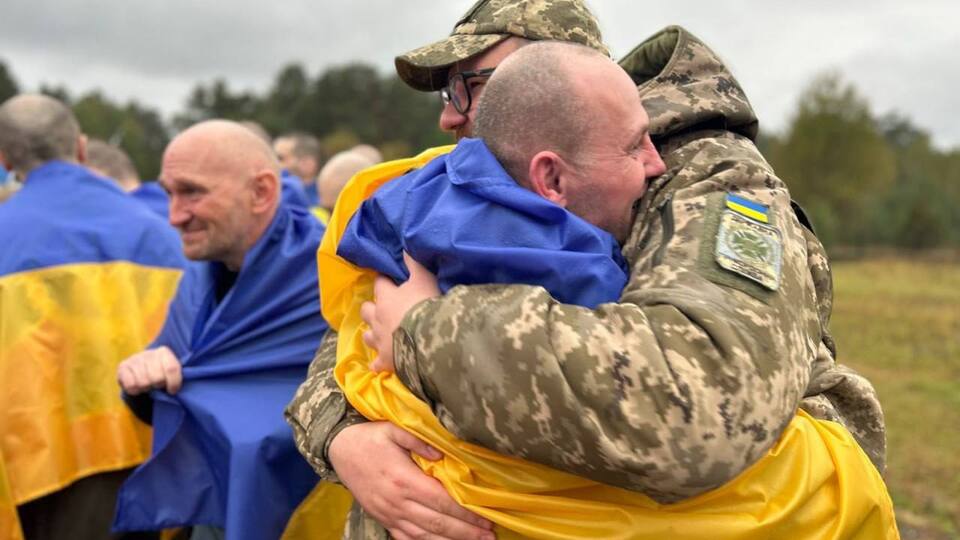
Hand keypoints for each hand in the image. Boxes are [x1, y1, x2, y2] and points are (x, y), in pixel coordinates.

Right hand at [116, 346, 182, 394]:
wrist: (141, 369)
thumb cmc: (160, 372)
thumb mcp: (171, 372)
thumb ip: (175, 375)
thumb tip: (176, 387)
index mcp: (164, 352)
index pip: (172, 369)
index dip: (173, 383)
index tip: (172, 390)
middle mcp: (148, 353)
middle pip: (157, 378)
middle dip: (158, 385)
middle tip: (157, 384)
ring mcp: (134, 359)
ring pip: (143, 383)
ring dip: (146, 388)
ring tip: (147, 384)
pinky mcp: (122, 366)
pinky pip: (131, 385)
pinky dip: (135, 390)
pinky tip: (137, 385)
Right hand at [329, 422, 493, 539]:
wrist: (339, 449)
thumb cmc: (370, 437)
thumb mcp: (393, 429)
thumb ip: (418, 440)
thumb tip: (442, 455)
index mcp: (404, 480)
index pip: (442, 502)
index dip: (466, 513)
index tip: (486, 518)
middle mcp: (397, 502)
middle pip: (438, 523)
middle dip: (466, 532)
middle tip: (490, 536)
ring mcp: (389, 514)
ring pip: (424, 536)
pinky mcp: (383, 519)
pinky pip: (406, 539)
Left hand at [362, 252, 439, 371]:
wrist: (429, 338)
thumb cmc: (426, 304)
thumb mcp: (424, 279)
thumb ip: (414, 264)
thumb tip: (404, 248)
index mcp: (386, 297)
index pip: (380, 283)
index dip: (384, 281)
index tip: (389, 279)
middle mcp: (378, 318)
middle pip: (366, 310)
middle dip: (371, 308)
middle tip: (381, 308)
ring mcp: (379, 340)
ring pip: (367, 335)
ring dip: (371, 333)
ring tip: (379, 334)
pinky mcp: (385, 361)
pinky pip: (376, 364)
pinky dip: (378, 363)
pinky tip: (380, 364)